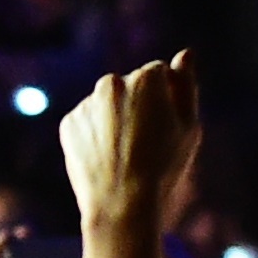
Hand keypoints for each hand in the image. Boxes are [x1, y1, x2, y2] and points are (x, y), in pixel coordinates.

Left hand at [58, 55, 201, 257]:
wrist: (121, 203)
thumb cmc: (163, 164)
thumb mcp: (189, 124)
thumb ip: (187, 85)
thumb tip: (186, 53)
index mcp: (146, 77)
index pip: (160, 73)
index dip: (167, 98)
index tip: (167, 125)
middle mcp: (112, 82)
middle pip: (132, 84)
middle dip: (140, 103)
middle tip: (147, 141)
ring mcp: (86, 103)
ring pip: (108, 103)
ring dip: (116, 117)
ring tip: (125, 152)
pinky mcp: (68, 124)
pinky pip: (88, 121)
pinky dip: (96, 133)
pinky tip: (107, 156)